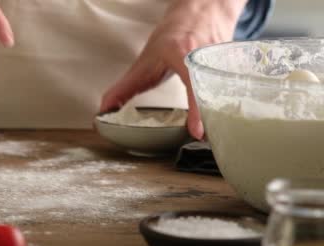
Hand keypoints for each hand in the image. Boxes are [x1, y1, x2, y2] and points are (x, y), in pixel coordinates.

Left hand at [100, 0, 247, 138]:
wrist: (202, 11)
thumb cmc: (174, 35)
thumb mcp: (146, 60)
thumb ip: (126, 87)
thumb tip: (105, 110)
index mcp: (185, 54)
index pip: (193, 85)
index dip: (196, 109)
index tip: (197, 132)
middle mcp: (207, 57)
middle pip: (214, 95)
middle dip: (210, 118)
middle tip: (204, 138)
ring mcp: (225, 61)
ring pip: (228, 94)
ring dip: (221, 114)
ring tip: (216, 132)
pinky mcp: (236, 67)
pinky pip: (235, 91)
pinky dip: (229, 106)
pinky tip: (226, 118)